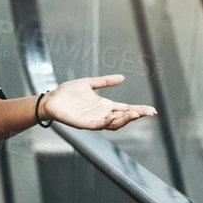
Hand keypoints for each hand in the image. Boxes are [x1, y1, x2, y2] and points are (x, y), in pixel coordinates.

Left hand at [42, 75, 156, 129]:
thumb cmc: (67, 92)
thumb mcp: (89, 84)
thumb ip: (105, 82)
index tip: (151, 109)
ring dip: (125, 119)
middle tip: (149, 112)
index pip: (125, 109)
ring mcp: (94, 120)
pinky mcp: (84, 124)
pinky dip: (107, 122)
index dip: (138, 109)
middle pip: (123, 117)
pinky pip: (98, 125)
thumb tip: (122, 78)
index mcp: (104, 106)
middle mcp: (102, 114)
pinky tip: (115, 117)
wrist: (51, 99)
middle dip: (136, 115)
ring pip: (113, 123)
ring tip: (135, 113)